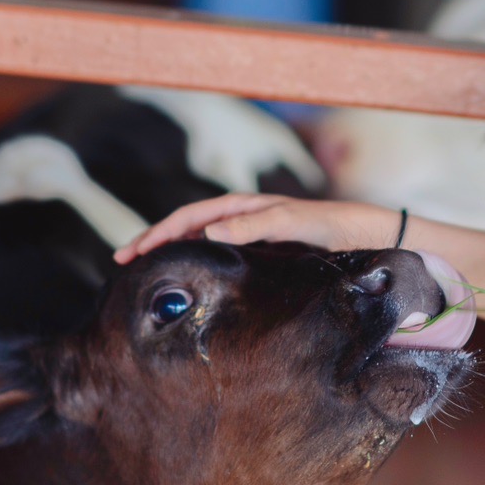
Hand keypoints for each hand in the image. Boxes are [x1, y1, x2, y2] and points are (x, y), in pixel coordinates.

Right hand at [113, 194, 397, 264]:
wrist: (365, 236)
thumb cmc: (332, 225)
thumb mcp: (294, 223)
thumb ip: (256, 224)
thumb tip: (209, 231)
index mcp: (244, 207)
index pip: (189, 216)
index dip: (158, 232)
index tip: (131, 251)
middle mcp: (241, 218)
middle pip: (186, 226)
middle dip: (152, 240)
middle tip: (120, 262)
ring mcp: (247, 235)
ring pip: (197, 240)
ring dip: (168, 250)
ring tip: (140, 269)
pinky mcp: (257, 253)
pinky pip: (215, 254)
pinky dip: (192, 261)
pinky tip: (183, 278)